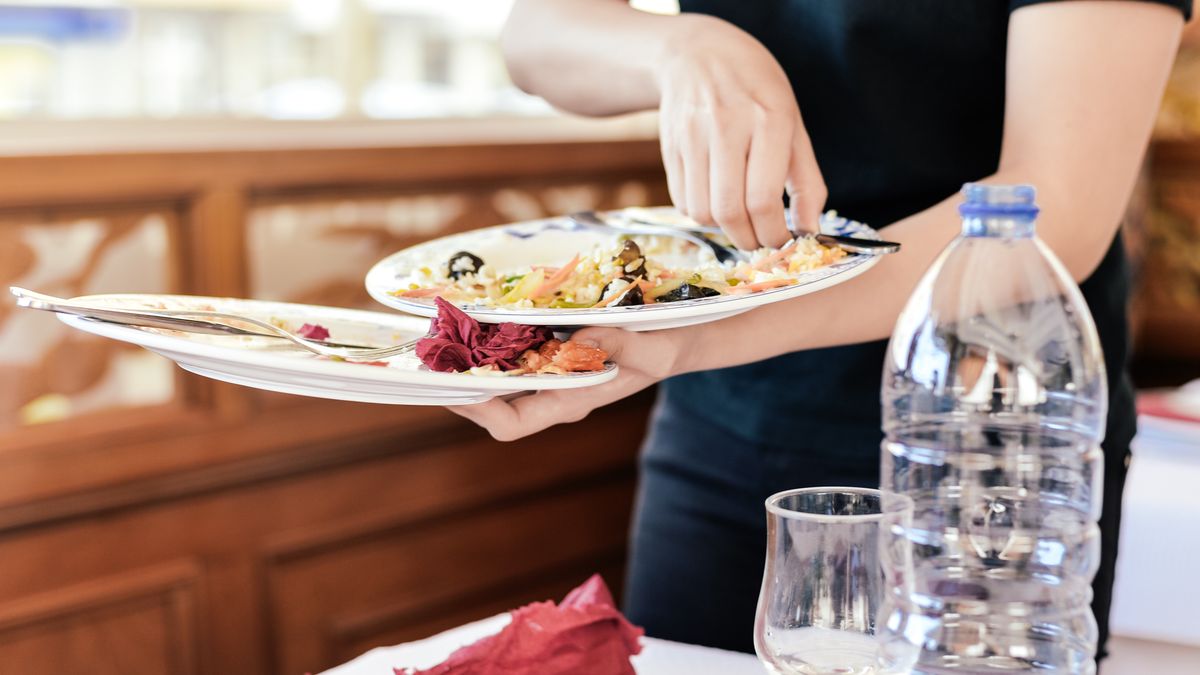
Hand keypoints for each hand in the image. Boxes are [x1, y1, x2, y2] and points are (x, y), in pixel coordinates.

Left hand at [448, 327, 679, 440]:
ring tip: (440, 330)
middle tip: (430, 351)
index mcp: (572, 402)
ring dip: (468, 358)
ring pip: (496, 377)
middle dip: (459, 381)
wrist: (674, 339)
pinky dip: (490, 337)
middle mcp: (552, 393)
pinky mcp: (550, 352)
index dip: (479, 410)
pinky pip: (510, 352)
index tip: (455, 385)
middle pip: (492, 403)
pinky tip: (475, 312)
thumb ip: (620, 344)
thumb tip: (579, 337)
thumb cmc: (665, 348)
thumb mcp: (651, 348)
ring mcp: (548, 374)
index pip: (513, 424)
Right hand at [656, 14, 826, 248]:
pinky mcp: (670, 146)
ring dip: (724, 229)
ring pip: (701, 212)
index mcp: (767, 119)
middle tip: (761, 241)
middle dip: (749, 239)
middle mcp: (726, 126)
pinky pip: (682, 201)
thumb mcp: (793, 124)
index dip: (774, 232)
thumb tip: (810, 230)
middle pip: (729, 211)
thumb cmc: (756, 91)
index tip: (783, 241)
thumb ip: (806, 179)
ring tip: (740, 218)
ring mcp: (692, 136)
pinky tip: (717, 199)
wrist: (698, 53)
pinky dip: (702, 213)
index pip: (763, 198)